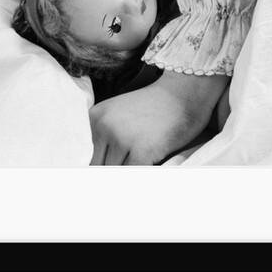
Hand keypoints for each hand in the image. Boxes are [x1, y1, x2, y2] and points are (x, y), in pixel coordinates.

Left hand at [89, 71, 228, 164]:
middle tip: (120, 177)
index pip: (87, 154)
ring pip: (114, 173)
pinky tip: (147, 173)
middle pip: (98, 167)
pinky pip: (133, 175)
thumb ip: (106, 138)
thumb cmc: (155, 107)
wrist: (184, 93)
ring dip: (125, 177)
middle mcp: (104, 127)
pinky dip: (140, 178)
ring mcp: (121, 139)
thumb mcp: (120, 115)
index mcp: (95, 118)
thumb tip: (95, 169)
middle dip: (109, 175)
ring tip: (137, 174)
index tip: (104, 174)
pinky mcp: (141, 151)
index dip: (96, 168)